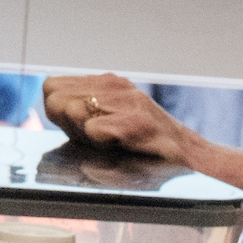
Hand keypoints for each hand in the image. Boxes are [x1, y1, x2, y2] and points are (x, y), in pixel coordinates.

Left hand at [40, 74, 195, 160]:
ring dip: (86, 135)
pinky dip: (102, 144)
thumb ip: (78, 115)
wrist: (190, 159)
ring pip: (72, 111)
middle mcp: (114, 84)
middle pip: (56, 98)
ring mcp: (127, 99)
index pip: (52, 86)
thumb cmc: (145, 148)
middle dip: (68, 124)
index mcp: (105, 83)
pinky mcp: (136, 119)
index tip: (81, 129)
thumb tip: (53, 106)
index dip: (57, 112)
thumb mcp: (107, 125)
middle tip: (97, 138)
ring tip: (113, 142)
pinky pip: (93, 130)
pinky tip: (123, 147)